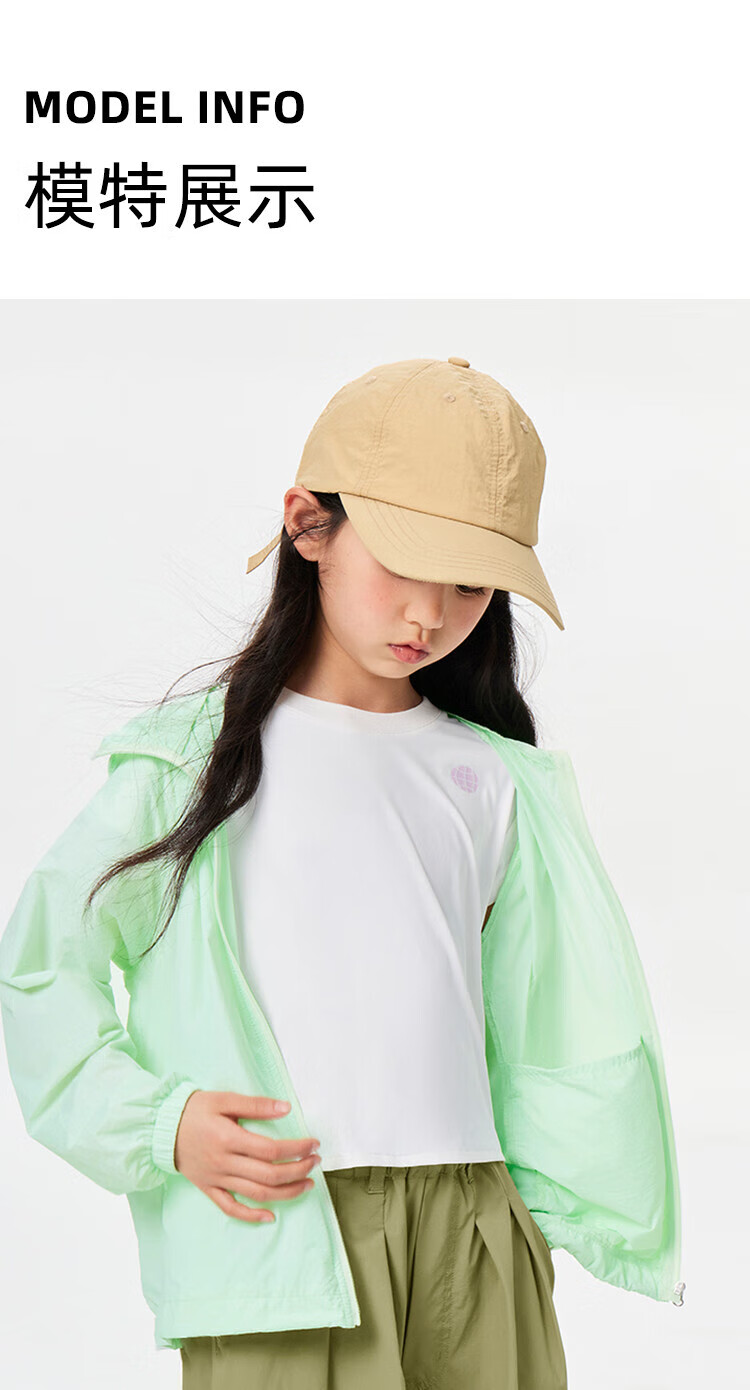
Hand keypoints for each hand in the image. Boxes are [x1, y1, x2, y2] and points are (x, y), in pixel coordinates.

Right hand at [173, 1090, 321, 1222]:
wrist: (161, 1128)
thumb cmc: (194, 1110)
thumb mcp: (224, 1099)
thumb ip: (255, 1105)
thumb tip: (286, 1108)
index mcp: (229, 1139)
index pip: (272, 1150)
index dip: (297, 1148)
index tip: (314, 1143)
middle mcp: (224, 1164)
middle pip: (269, 1176)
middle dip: (298, 1171)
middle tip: (315, 1162)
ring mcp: (217, 1180)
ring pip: (257, 1195)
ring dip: (286, 1193)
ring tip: (306, 1184)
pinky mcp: (209, 1189)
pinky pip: (231, 1209)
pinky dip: (251, 1216)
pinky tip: (271, 1217)